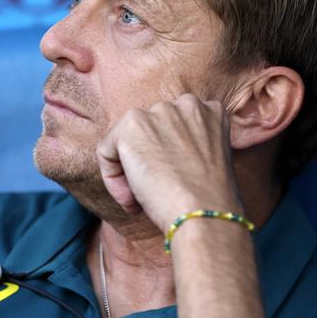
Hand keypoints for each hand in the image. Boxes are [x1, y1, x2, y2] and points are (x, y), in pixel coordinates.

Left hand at [96, 93, 242, 232]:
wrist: (204, 213)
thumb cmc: (210, 201)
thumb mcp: (211, 161)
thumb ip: (191, 146)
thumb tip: (157, 155)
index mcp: (210, 112)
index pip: (175, 127)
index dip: (169, 158)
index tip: (171, 182)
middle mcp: (185, 104)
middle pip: (150, 131)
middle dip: (148, 159)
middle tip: (155, 192)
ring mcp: (158, 112)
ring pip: (126, 140)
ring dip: (130, 170)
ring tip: (142, 197)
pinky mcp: (132, 126)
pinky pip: (106, 150)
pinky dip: (111, 178)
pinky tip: (130, 198)